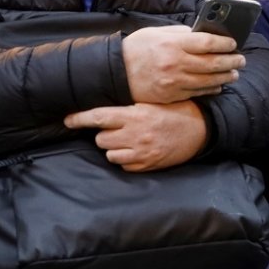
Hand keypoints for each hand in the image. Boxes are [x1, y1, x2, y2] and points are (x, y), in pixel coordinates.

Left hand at [64, 101, 207, 171]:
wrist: (201, 131)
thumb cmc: (177, 112)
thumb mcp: (154, 102)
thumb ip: (130, 106)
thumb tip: (104, 109)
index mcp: (136, 115)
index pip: (99, 117)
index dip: (80, 119)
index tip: (67, 120)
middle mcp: (136, 135)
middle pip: (101, 139)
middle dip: (105, 134)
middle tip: (118, 129)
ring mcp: (141, 153)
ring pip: (110, 154)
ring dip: (114, 148)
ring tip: (128, 140)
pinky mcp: (147, 165)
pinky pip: (124, 165)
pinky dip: (126, 159)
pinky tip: (137, 150)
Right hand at [122, 26, 244, 103]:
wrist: (115, 73)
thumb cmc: (137, 49)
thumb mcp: (157, 33)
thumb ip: (181, 33)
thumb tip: (204, 32)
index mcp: (173, 44)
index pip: (208, 43)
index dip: (225, 44)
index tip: (233, 43)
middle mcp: (176, 64)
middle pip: (213, 63)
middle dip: (231, 61)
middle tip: (241, 59)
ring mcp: (174, 82)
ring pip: (209, 80)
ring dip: (226, 76)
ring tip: (234, 73)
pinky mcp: (172, 96)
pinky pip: (198, 93)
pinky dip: (212, 88)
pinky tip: (218, 84)